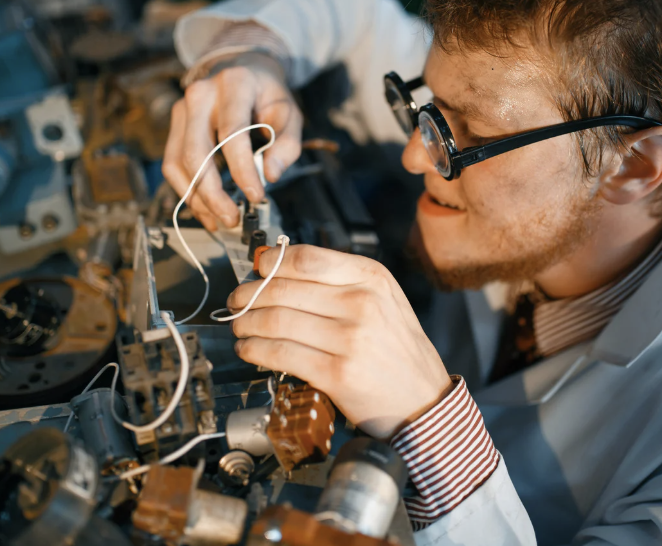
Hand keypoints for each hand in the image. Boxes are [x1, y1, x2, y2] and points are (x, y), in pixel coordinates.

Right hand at [163, 52, 302, 230]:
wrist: (240, 68)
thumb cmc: (266, 94)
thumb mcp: (289, 112)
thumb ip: (286, 144)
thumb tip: (270, 176)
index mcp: (234, 84)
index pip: (232, 132)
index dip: (242, 169)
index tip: (255, 195)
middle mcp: (200, 94)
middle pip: (196, 152)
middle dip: (212, 193)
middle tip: (232, 218)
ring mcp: (182, 109)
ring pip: (178, 162)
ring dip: (197, 198)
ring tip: (219, 219)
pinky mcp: (174, 126)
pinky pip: (172, 164)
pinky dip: (187, 191)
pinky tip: (205, 209)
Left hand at [227, 244, 452, 438]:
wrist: (424, 402)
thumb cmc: (397, 352)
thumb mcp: (384, 301)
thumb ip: (340, 283)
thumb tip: (280, 271)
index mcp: (372, 278)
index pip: (306, 259)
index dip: (272, 262)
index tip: (257, 268)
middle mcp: (362, 303)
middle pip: (284, 289)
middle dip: (249, 295)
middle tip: (237, 301)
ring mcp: (350, 339)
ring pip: (276, 321)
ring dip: (247, 324)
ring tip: (240, 327)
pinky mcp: (337, 374)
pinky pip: (281, 354)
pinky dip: (256, 351)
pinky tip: (249, 350)